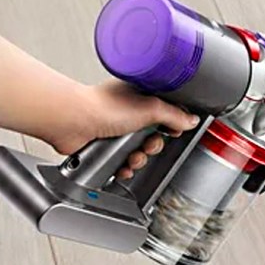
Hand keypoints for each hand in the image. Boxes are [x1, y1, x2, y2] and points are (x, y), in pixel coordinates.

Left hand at [46, 80, 199, 178]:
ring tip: (131, 156)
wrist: (73, 121)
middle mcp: (128, 112)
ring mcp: (116, 130)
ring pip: (139, 152)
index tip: (172, 130)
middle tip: (147, 144)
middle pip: (154, 136)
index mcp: (140, 96)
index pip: (166, 113)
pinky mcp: (105, 146)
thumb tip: (192, 120)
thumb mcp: (150, 108)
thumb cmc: (103, 106)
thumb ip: (175, 115)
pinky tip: (121, 164)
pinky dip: (124, 167)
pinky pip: (122, 162)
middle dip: (153, 146)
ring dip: (138, 159)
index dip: (171, 125)